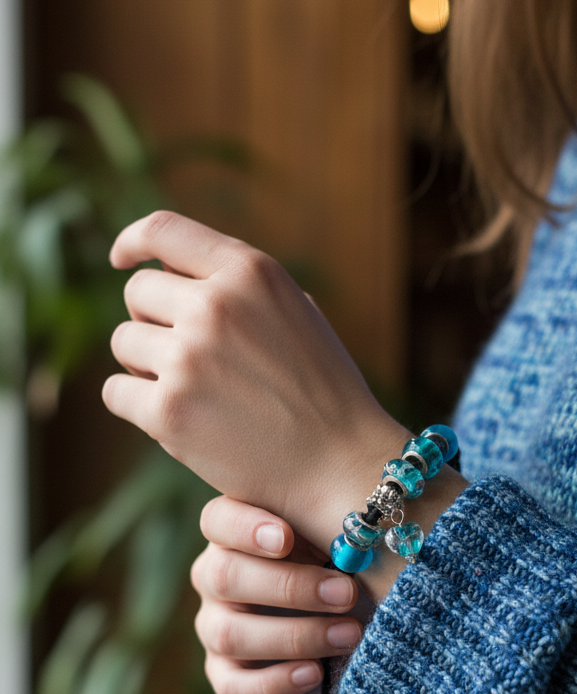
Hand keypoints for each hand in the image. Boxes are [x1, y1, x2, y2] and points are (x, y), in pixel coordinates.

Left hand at [103, 211, 409, 554]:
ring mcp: (190, 357)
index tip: (122, 259)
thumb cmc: (325, 392)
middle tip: (188, 356)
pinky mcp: (169, 411)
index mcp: (252, 273)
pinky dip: (137, 406)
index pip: (165, 230)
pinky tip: (177, 419)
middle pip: (138, 291)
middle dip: (154, 320)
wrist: (342, 462)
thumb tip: (177, 275)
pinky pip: (116, 391)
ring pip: (123, 342)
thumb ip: (243, 287)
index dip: (133, 241)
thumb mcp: (298, 314)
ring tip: (192, 390)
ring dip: (146, 364)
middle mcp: (216, 305)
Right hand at [191, 495, 363, 693]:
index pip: (218, 520)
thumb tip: (358, 546)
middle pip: (226, 576)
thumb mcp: (333, 540)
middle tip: (345, 593)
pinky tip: (314, 673)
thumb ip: (332, 535)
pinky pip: (232, 686)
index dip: (246, 528)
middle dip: (291, 586)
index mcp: (234, 531)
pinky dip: (275, 683)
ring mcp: (213, 624)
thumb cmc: (334, 560)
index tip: (287, 538)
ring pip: (230, 634)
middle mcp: (214, 575)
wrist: (337, 613)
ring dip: (296, 636)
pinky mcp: (223, 671)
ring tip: (348, 635)